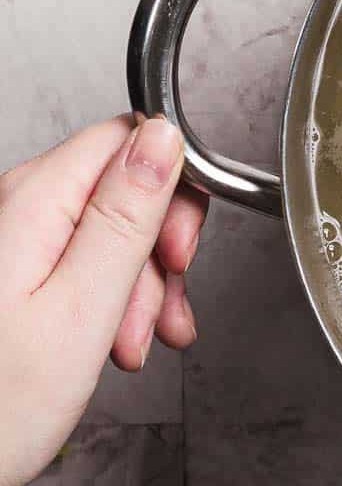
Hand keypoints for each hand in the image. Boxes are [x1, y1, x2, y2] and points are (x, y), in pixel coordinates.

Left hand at [0, 116, 207, 485]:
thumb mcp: (81, 309)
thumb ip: (125, 216)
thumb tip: (161, 138)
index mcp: (32, 202)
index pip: (125, 140)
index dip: (171, 189)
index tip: (179, 252)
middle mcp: (15, 208)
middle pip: (119, 189)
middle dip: (156, 251)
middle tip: (161, 312)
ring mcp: (11, 242)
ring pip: (104, 232)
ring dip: (136, 287)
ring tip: (132, 346)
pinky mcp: (10, 274)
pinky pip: (76, 265)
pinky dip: (106, 302)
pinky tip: (111, 344)